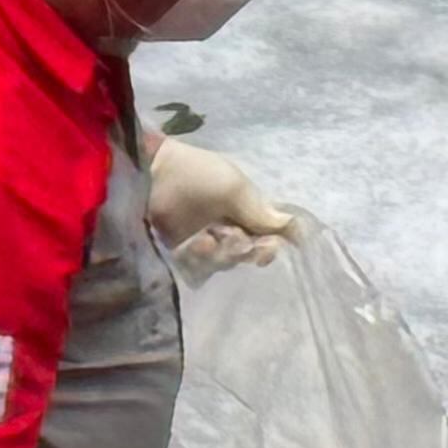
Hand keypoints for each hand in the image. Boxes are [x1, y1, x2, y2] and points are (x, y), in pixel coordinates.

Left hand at [147, 139, 295, 265]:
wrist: (148, 176)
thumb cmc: (195, 175)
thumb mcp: (235, 188)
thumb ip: (263, 213)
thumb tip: (299, 229)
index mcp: (244, 211)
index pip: (267, 239)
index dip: (269, 247)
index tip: (265, 246)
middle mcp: (227, 229)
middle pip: (247, 256)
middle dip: (242, 251)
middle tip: (229, 237)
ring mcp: (203, 244)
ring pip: (224, 266)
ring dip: (219, 256)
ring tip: (205, 241)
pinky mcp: (181, 256)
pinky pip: (199, 272)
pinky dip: (199, 262)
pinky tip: (192, 246)